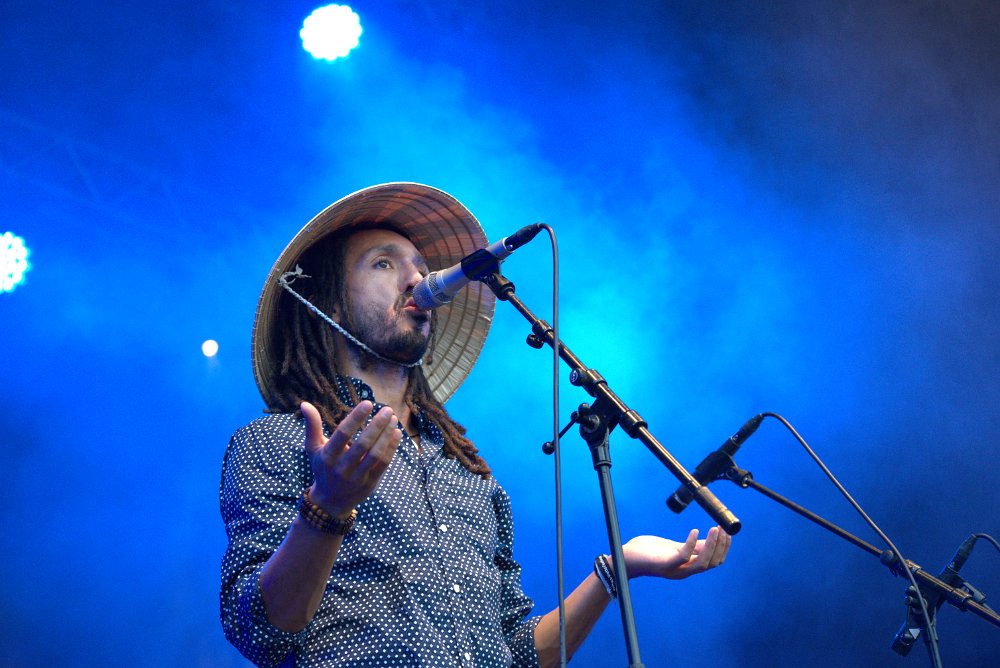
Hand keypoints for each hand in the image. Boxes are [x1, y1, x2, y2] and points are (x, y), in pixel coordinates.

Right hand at [300, 400, 401, 517]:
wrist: (330, 501)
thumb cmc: (323, 467)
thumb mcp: (314, 448)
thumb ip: (312, 426)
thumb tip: (305, 403)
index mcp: (328, 456)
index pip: (343, 434)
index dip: (356, 418)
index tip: (368, 403)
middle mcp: (342, 467)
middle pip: (362, 444)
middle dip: (377, 425)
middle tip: (387, 409)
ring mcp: (357, 477)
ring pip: (375, 454)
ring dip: (386, 435)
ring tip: (393, 419)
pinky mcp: (370, 483)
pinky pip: (383, 464)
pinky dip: (391, 448)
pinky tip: (396, 433)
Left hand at [619, 526, 730, 579]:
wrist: (626, 559)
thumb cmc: (650, 551)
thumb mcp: (676, 547)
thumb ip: (693, 546)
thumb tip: (712, 539)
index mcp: (689, 566)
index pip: (714, 561)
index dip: (724, 548)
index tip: (727, 532)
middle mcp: (685, 571)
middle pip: (712, 563)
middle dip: (722, 546)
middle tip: (723, 529)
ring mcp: (675, 569)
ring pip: (703, 563)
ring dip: (713, 546)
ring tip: (716, 530)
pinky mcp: (665, 564)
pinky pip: (684, 556)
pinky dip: (692, 544)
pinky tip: (694, 530)